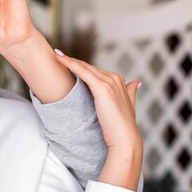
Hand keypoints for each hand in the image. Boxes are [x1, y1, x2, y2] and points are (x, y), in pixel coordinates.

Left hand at [55, 51, 142, 189]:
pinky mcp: (102, 88)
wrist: (124, 137)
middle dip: (72, 61)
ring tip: (55, 55)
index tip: (65, 60)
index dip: (79, 66)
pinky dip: (71, 64)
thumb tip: (136, 82)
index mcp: (118, 80)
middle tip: (56, 54)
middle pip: (88, 67)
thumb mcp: (128, 104)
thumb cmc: (121, 125)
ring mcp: (109, 82)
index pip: (94, 70)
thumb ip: (130, 92)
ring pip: (84, 67)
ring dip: (69, 60)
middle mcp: (114, 78)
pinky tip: (60, 59)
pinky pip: (83, 72)